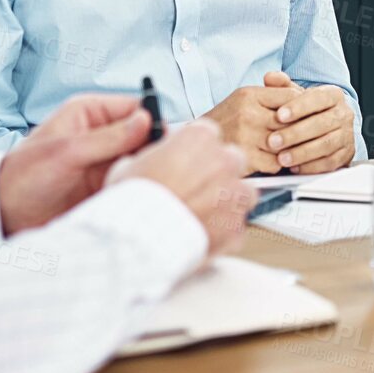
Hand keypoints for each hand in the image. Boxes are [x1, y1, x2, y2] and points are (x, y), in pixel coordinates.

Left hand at [0, 93, 152, 234]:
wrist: (3, 215)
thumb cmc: (24, 175)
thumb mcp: (67, 152)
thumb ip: (108, 138)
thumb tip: (147, 120)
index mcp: (91, 113)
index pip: (136, 108)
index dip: (155, 120)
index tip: (167, 139)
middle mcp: (102, 135)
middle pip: (144, 136)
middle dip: (154, 150)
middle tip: (161, 167)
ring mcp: (106, 162)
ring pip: (141, 162)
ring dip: (146, 173)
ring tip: (150, 187)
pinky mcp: (106, 187)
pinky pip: (132, 185)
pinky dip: (138, 191)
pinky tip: (140, 200)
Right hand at [107, 120, 256, 257]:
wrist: (139, 237)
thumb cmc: (131, 198)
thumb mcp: (130, 164)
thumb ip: (153, 155)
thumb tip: (155, 153)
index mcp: (199, 138)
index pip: (207, 134)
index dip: (194, 150)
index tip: (184, 162)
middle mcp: (224, 161)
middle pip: (232, 161)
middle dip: (218, 173)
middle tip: (196, 190)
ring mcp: (235, 195)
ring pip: (243, 194)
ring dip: (227, 203)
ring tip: (202, 217)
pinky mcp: (236, 227)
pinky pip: (235, 228)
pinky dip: (223, 234)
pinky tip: (202, 239)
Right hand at [200, 74, 299, 172]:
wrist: (197, 142)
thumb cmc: (227, 120)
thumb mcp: (245, 98)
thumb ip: (273, 92)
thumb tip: (303, 95)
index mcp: (249, 95)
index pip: (291, 96)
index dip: (302, 107)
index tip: (304, 114)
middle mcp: (247, 113)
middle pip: (291, 122)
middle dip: (298, 130)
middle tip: (301, 134)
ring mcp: (245, 136)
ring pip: (285, 144)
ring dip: (287, 149)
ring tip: (282, 148)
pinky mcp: (244, 158)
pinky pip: (275, 163)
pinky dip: (275, 164)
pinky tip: (267, 159)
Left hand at [261, 72, 356, 173]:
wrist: (328, 127)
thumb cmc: (308, 110)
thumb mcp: (295, 95)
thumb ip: (282, 86)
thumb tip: (270, 77)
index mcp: (333, 95)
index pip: (318, 98)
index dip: (298, 107)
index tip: (279, 115)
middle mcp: (344, 114)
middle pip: (321, 124)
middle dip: (295, 133)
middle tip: (273, 141)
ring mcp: (346, 135)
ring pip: (325, 145)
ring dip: (302, 153)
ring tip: (281, 158)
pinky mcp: (346, 154)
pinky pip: (329, 163)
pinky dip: (311, 166)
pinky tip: (294, 167)